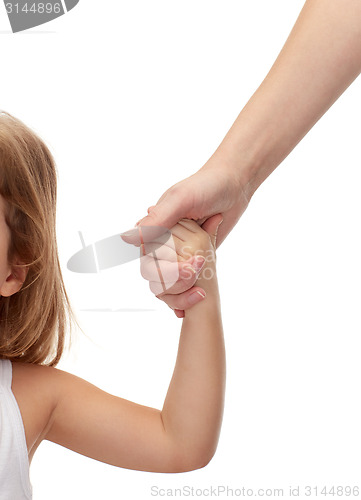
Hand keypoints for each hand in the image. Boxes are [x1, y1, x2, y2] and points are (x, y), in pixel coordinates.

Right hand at [134, 156, 247, 315]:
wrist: (234, 185)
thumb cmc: (206, 187)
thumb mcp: (181, 199)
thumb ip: (157, 220)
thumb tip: (128, 239)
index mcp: (153, 229)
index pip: (148, 262)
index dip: (167, 271)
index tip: (191, 267)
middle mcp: (162, 242)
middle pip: (158, 277)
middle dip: (178, 281)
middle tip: (200, 270)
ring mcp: (178, 252)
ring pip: (170, 284)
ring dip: (184, 289)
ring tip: (202, 290)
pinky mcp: (194, 257)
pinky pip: (186, 280)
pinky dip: (190, 291)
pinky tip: (199, 296)